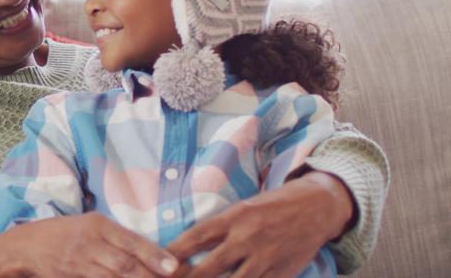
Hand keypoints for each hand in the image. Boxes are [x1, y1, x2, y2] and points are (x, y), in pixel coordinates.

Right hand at [0, 213, 178, 277]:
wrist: (26, 245)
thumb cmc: (64, 233)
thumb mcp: (90, 225)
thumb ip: (116, 238)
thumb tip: (152, 253)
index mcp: (97, 224)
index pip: (131, 241)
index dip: (154, 255)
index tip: (175, 266)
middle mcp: (89, 242)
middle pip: (124, 263)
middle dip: (149, 274)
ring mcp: (78, 262)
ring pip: (113, 276)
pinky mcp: (70, 276)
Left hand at [167, 171, 353, 276]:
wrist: (318, 206)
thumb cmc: (274, 205)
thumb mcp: (244, 207)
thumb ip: (221, 226)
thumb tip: (189, 244)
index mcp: (235, 218)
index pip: (196, 237)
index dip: (175, 252)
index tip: (158, 262)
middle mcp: (247, 239)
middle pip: (208, 268)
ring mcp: (265, 260)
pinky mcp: (282, 274)